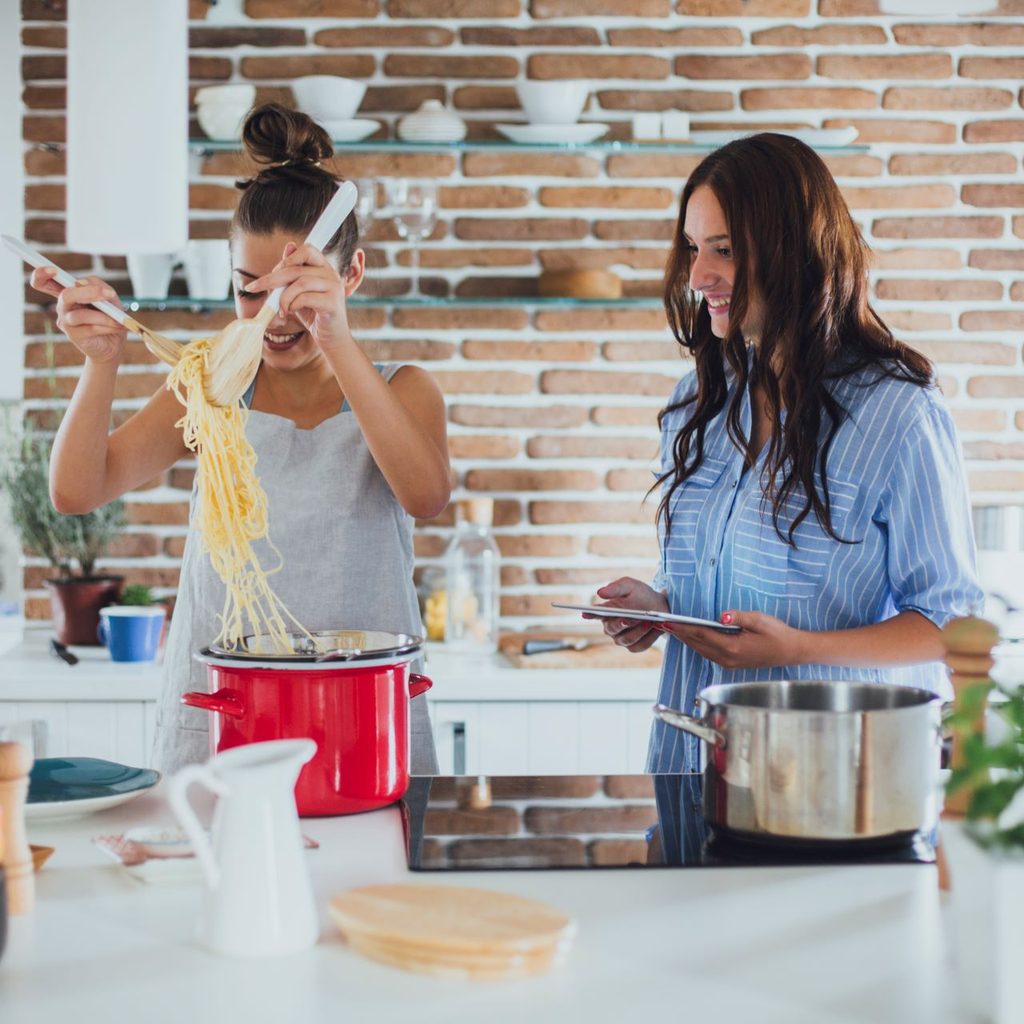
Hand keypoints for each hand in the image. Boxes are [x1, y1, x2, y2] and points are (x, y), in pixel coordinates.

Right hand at [30, 267, 125, 363]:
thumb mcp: (110, 297)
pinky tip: (119, 327)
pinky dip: (108, 326)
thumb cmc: (110, 316)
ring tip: (119, 319)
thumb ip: (98, 285)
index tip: (53, 270)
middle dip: (87, 293)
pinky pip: (90, 328)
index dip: (42, 274)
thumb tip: (82, 283)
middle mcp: (63, 306)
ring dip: (104, 316)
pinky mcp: (74, 335)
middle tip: (109, 293)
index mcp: (68, 292)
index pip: (44, 282)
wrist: (114, 343)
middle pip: (65, 295)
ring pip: (80, 315)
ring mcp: (66, 321)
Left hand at [248, 242, 353, 350]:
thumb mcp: (299, 291)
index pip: (307, 250)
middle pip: (296, 268)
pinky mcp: (333, 303)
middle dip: (271, 279)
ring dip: (283, 297)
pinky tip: (290, 313)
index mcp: (324, 267)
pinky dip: (292, 305)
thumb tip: (289, 246)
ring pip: (300, 283)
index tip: (270, 274)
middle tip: (255, 288)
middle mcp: (332, 274)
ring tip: (280, 310)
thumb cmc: (314, 315)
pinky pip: (305, 298)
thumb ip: (293, 272)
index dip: (286, 259)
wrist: (331, 339)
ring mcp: (334, 288)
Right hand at [592, 577, 667, 652]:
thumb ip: (616, 588)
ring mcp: (622, 639)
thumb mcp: (630, 586)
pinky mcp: (635, 646)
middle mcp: (611, 627)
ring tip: (648, 621)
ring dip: (638, 631)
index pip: (595, 614)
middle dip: (621, 624)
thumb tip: (600, 592)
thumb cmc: (641, 595)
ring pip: (626, 639)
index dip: (590, 614)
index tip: (585, 613)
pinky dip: (648, 637)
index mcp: (606, 612)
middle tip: (629, 618)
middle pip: (611, 629)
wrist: (661, 606)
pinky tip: (655, 628)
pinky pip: (639, 645)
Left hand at [660, 609, 805, 669]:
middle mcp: (727, 658)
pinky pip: (708, 653)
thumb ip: (739, 617)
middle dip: (679, 634)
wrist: (791, 651)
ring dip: (687, 639)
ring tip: (673, 629)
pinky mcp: (732, 664)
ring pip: (701, 650)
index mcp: (732, 647)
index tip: (668, 622)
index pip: (701, 635)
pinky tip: (692, 637)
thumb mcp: (760, 620)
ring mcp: (729, 663)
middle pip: (697, 644)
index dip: (683, 628)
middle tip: (663, 624)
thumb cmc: (777, 633)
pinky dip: (697, 644)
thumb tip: (722, 615)